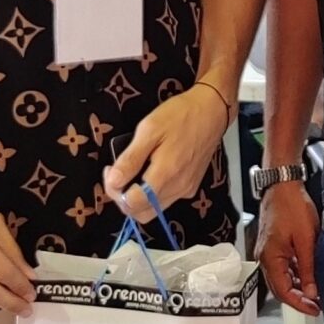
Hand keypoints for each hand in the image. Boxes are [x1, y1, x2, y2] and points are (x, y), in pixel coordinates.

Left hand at [104, 84, 232, 224]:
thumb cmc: (180, 115)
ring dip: (136, 197)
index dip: (114, 191)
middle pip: (142, 213)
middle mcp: (178, 188)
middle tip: (117, 174)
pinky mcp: (191, 186)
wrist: (212, 111)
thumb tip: (114, 181)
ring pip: (153, 209)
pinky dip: (151, 193)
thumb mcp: (149, 129)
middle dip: (123, 199)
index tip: (111, 170)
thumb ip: (130, 159)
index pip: (132, 203)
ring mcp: (186, 189)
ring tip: (132, 171)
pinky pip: (166, 199)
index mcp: (165, 174)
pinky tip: (149, 171)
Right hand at [256, 181, 320, 315]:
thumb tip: (312, 292)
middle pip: (280, 288)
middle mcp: (265, 258)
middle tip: (317, 305)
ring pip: (281, 279)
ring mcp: (267, 252)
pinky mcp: (273, 246)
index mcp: (270, 258)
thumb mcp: (306, 240)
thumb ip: (308, 268)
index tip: (314, 310)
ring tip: (316, 292)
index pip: (283, 292)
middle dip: (298, 299)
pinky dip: (295, 275)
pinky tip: (308, 276)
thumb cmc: (292, 207)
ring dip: (297, 287)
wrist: (283, 185)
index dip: (299, 304)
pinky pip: (282, 268)